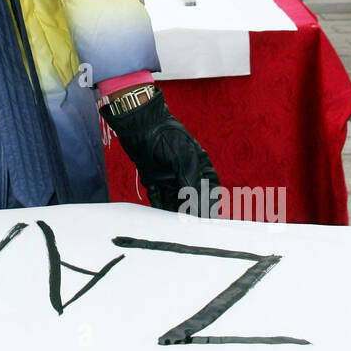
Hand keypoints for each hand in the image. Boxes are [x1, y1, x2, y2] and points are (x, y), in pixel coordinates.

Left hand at [101, 87, 218, 214]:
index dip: (210, 202)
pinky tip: (160, 213)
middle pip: (191, 196)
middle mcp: (184, 172)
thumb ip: (189, 180)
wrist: (139, 125)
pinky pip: (157, 195)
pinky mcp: (153, 177)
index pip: (209, 187)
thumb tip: (196, 202)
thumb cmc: (166, 135)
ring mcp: (168, 175)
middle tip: (190, 225)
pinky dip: (159, 204)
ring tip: (175, 223)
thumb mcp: (183, 157)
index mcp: (198, 164)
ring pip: (174, 198)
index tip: (209, 217)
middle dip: (191, 210)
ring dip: (174, 210)